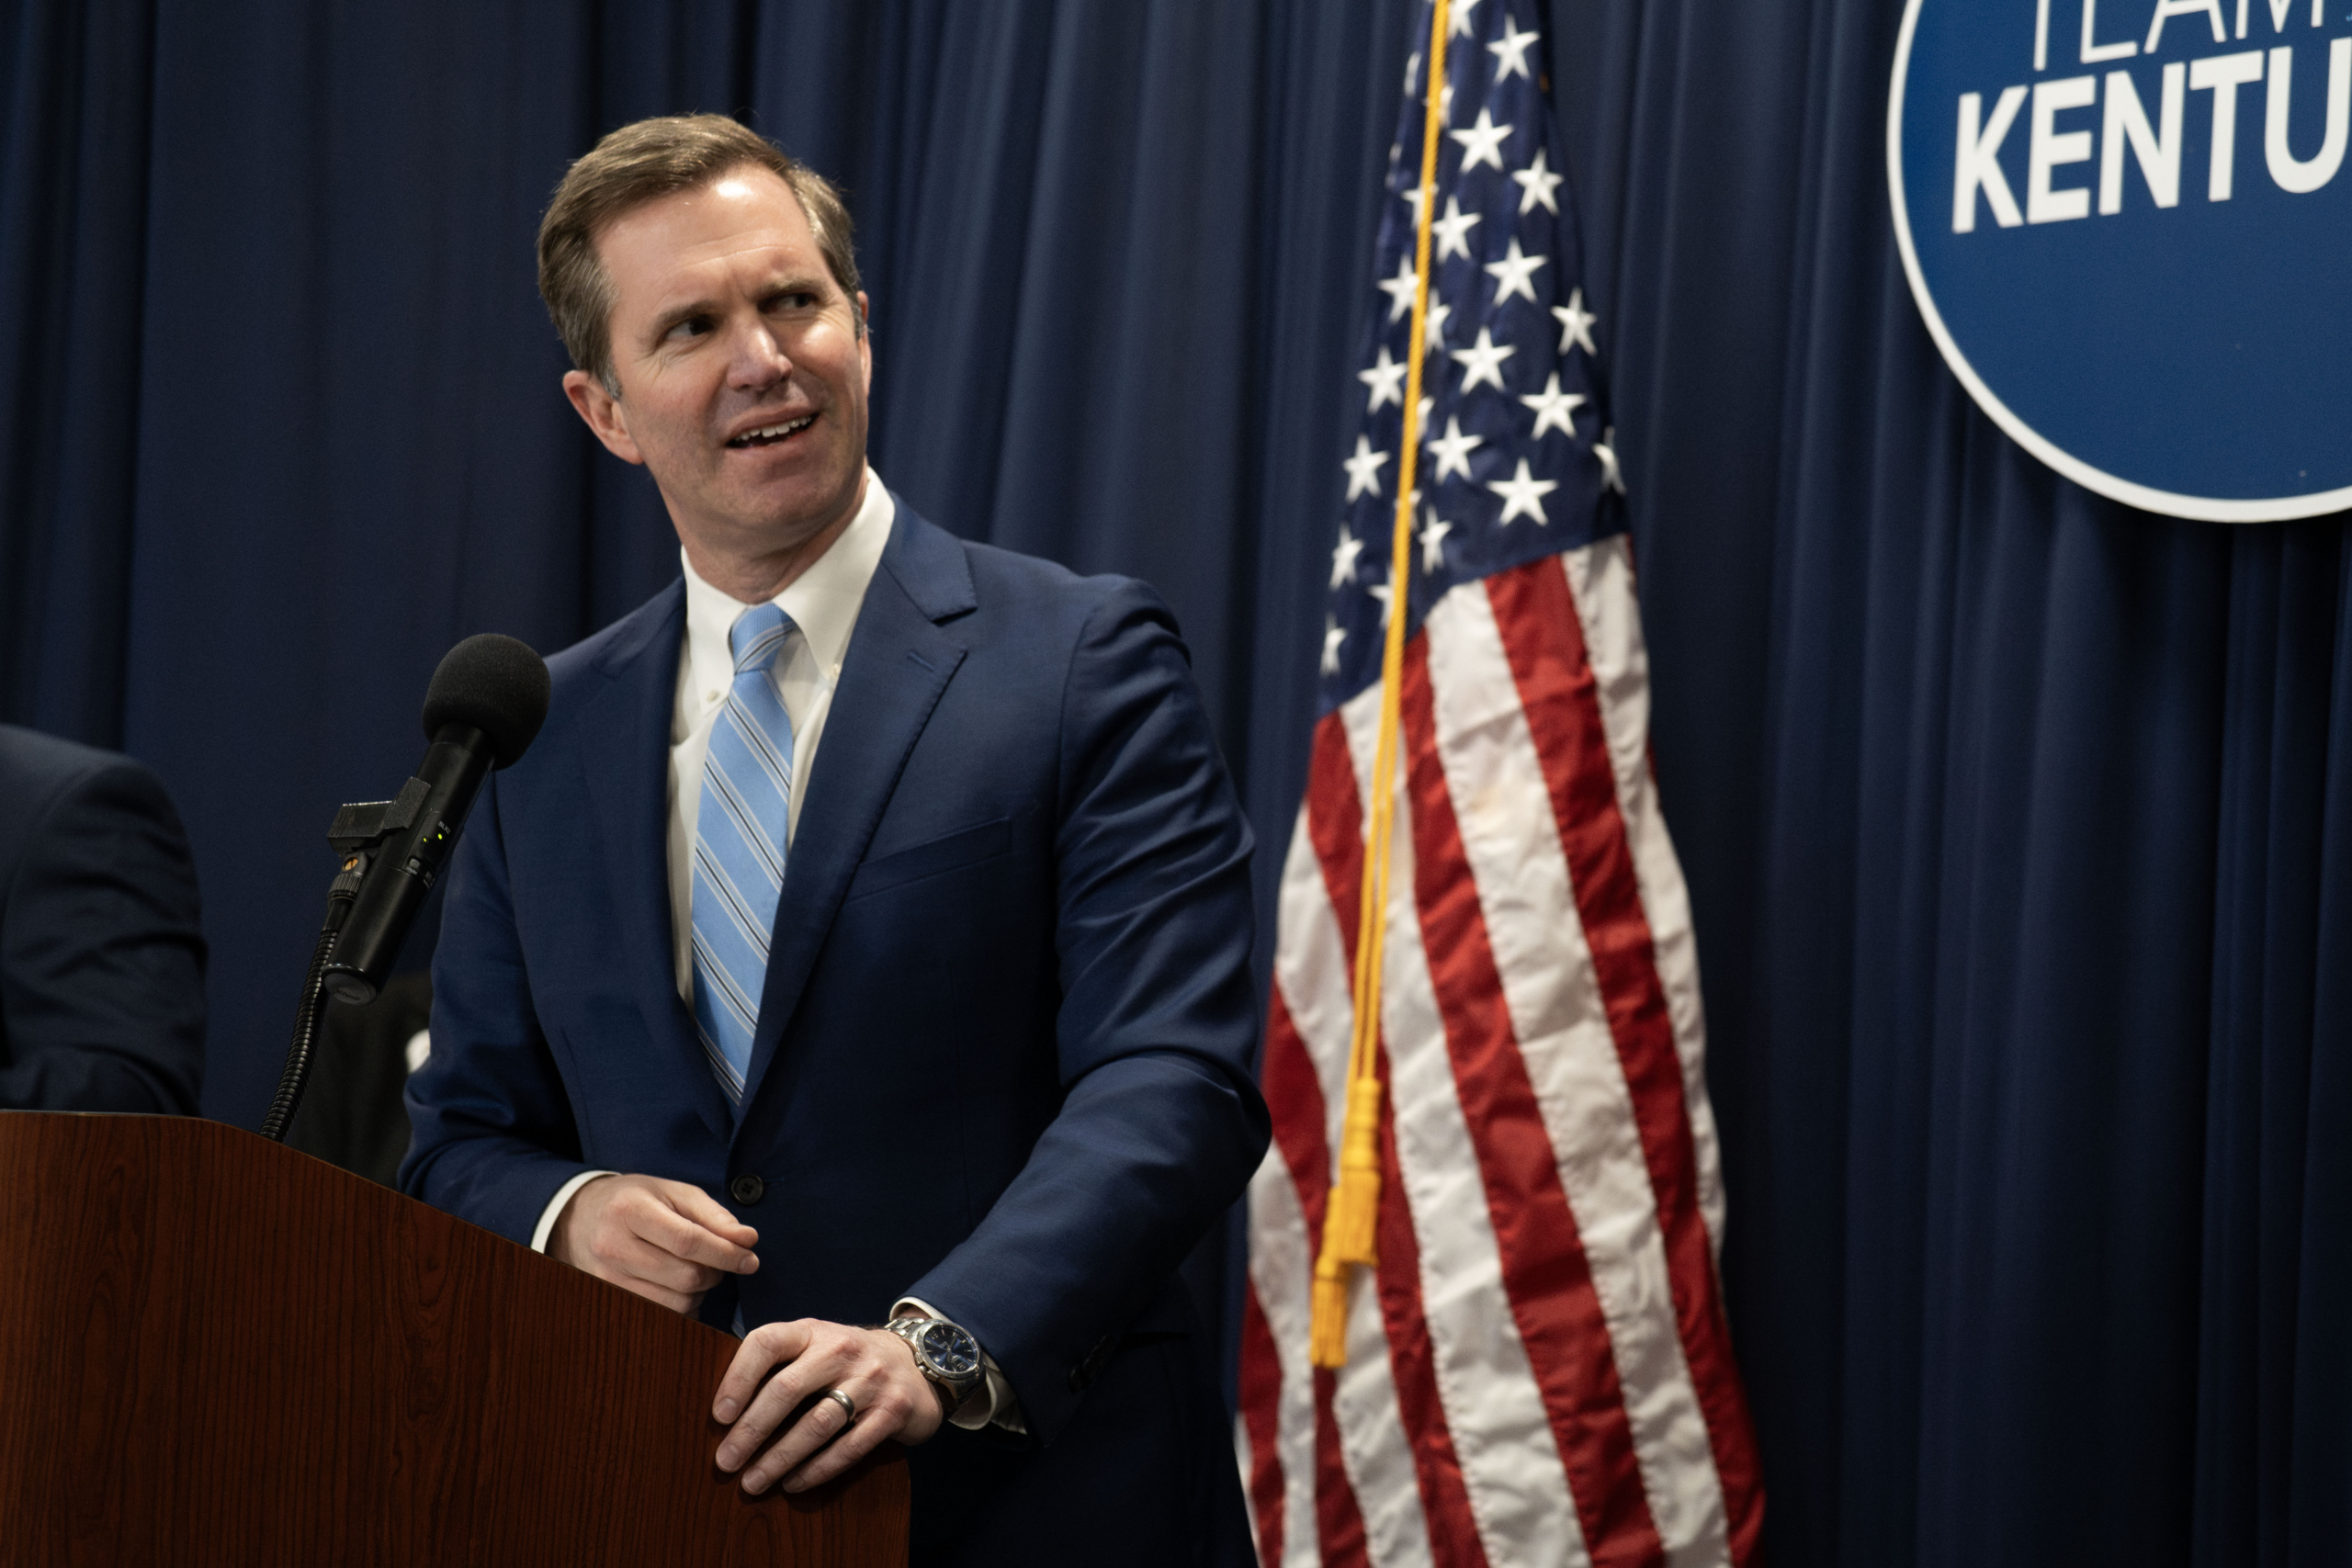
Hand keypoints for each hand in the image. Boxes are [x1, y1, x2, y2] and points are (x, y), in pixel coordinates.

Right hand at [547, 1173, 757, 1313]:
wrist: (582, 1218)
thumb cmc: (637, 1201)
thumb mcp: (675, 1193)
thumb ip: (715, 1215)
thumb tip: (747, 1240)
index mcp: (630, 1210)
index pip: (688, 1241)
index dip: (726, 1253)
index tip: (750, 1259)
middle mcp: (613, 1246)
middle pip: (685, 1276)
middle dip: (715, 1272)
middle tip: (718, 1260)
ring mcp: (607, 1278)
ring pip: (675, 1302)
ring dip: (699, 1291)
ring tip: (694, 1269)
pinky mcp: (609, 1300)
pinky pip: (661, 1316)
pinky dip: (682, 1305)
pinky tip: (678, 1285)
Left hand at [712, 1319, 945, 1493]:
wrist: (915, 1364)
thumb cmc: (845, 1362)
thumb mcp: (813, 1347)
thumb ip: (778, 1365)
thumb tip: (723, 1411)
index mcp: (813, 1332)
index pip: (767, 1342)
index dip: (738, 1378)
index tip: (720, 1415)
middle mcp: (842, 1349)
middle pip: (788, 1388)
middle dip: (752, 1430)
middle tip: (725, 1462)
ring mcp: (871, 1380)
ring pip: (817, 1423)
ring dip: (780, 1458)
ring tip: (753, 1482)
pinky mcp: (892, 1411)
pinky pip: (849, 1447)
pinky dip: (817, 1470)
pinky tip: (793, 1483)